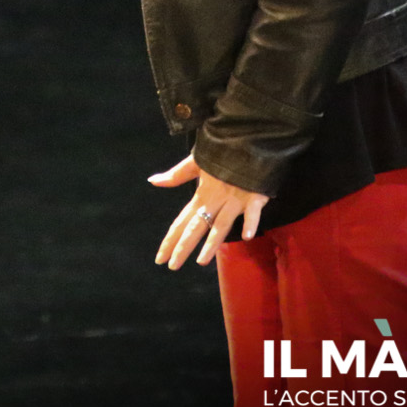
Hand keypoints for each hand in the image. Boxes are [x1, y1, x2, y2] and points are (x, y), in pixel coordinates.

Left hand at [150, 154, 268, 269]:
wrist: (246, 140)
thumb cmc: (222, 153)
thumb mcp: (196, 162)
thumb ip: (176, 175)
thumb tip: (152, 180)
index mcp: (201, 195)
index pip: (182, 221)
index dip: (170, 239)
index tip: (160, 258)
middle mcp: (216, 200)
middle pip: (197, 227)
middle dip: (184, 246)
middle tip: (173, 266)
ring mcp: (235, 200)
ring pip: (221, 224)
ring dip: (211, 242)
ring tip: (201, 261)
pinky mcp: (255, 197)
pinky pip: (252, 212)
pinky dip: (250, 222)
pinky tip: (246, 236)